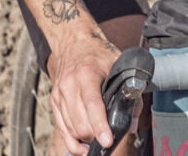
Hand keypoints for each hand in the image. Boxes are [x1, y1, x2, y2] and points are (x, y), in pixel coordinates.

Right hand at [48, 33, 119, 153]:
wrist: (74, 42)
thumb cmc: (98, 54)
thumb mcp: (118, 65)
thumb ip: (130, 94)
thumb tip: (132, 124)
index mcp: (87, 73)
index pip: (93, 105)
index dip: (100, 126)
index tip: (107, 141)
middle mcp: (69, 84)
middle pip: (81, 123)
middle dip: (96, 136)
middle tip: (107, 137)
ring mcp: (59, 93)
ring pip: (71, 129)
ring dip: (85, 139)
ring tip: (97, 139)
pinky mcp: (54, 100)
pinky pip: (62, 128)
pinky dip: (72, 141)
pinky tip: (83, 144)